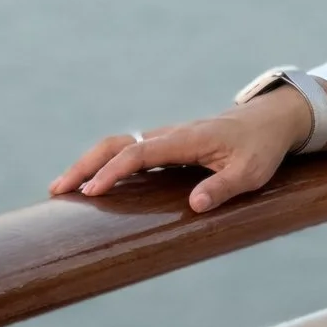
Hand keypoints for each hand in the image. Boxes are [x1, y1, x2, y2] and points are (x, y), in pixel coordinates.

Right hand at [50, 87, 311, 216]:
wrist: (268, 121)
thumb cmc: (261, 149)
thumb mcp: (251, 173)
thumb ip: (223, 188)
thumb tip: (195, 205)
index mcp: (185, 139)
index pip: (139, 153)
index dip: (113, 172)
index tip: (91, 192)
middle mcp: (169, 135)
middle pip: (116, 144)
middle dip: (85, 165)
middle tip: (57, 190)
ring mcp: (166, 139)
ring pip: (118, 146)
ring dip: (89, 164)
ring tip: (64, 189)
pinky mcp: (167, 146)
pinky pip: (129, 152)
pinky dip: (106, 165)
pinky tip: (94, 184)